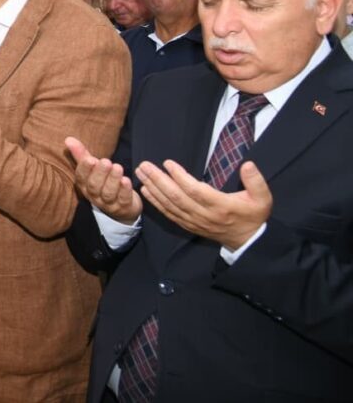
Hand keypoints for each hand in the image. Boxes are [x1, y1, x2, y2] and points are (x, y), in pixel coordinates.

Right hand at [65, 136, 141, 223]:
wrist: (121, 204)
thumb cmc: (104, 181)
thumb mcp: (93, 168)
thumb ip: (81, 155)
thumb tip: (68, 139)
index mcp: (84, 185)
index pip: (81, 177)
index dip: (85, 169)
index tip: (91, 159)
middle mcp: (94, 196)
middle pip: (94, 186)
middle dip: (100, 173)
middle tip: (106, 162)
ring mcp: (108, 203)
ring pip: (108, 193)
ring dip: (113, 180)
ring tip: (118, 168)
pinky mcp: (123, 206)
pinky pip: (123, 199)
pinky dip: (124, 190)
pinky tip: (126, 180)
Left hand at [135, 159, 272, 250]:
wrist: (248, 240)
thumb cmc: (253, 215)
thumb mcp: (262, 198)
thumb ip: (256, 181)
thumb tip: (247, 165)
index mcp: (221, 206)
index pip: (196, 191)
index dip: (180, 177)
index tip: (168, 163)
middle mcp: (204, 215)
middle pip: (177, 197)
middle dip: (159, 180)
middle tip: (144, 165)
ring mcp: (195, 221)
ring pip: (170, 205)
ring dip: (154, 189)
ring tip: (141, 173)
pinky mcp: (189, 225)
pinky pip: (169, 214)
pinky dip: (156, 202)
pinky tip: (146, 190)